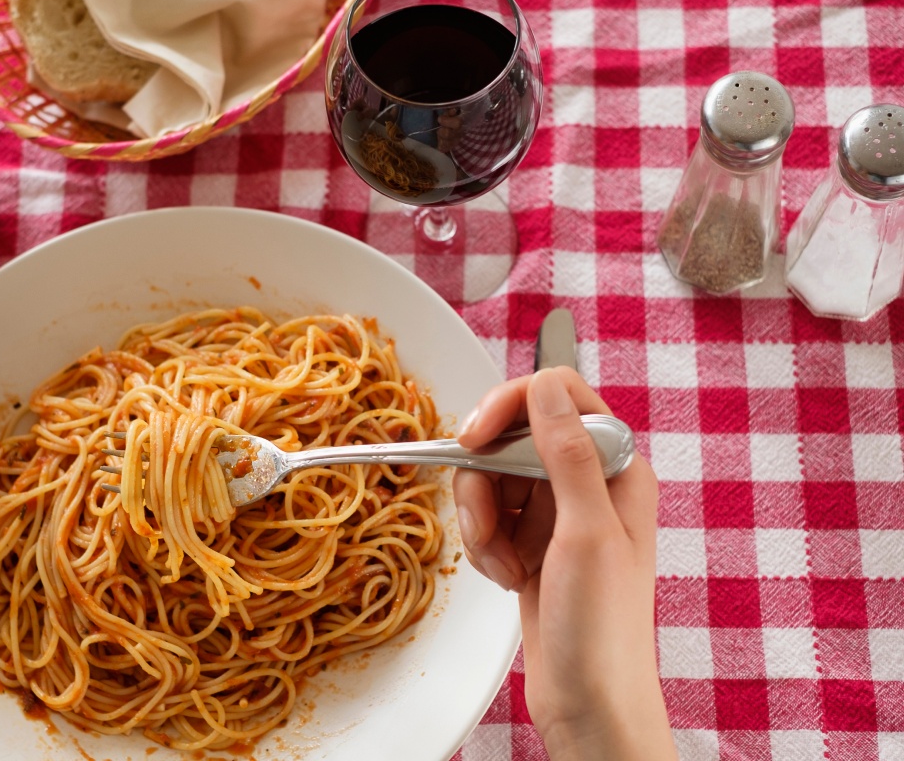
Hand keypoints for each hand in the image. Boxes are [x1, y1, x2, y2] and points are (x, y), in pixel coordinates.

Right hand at [453, 368, 674, 760]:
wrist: (590, 703)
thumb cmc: (603, 629)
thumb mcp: (585, 533)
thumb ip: (566, 453)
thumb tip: (545, 385)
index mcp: (616, 467)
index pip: (556, 397)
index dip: (508, 409)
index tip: (473, 439)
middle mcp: (587, 481)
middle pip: (510, 438)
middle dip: (485, 482)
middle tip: (484, 522)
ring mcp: (556, 512)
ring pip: (491, 478)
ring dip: (481, 521)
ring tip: (501, 564)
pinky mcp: (531, 541)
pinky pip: (487, 517)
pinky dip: (483, 545)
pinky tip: (505, 577)